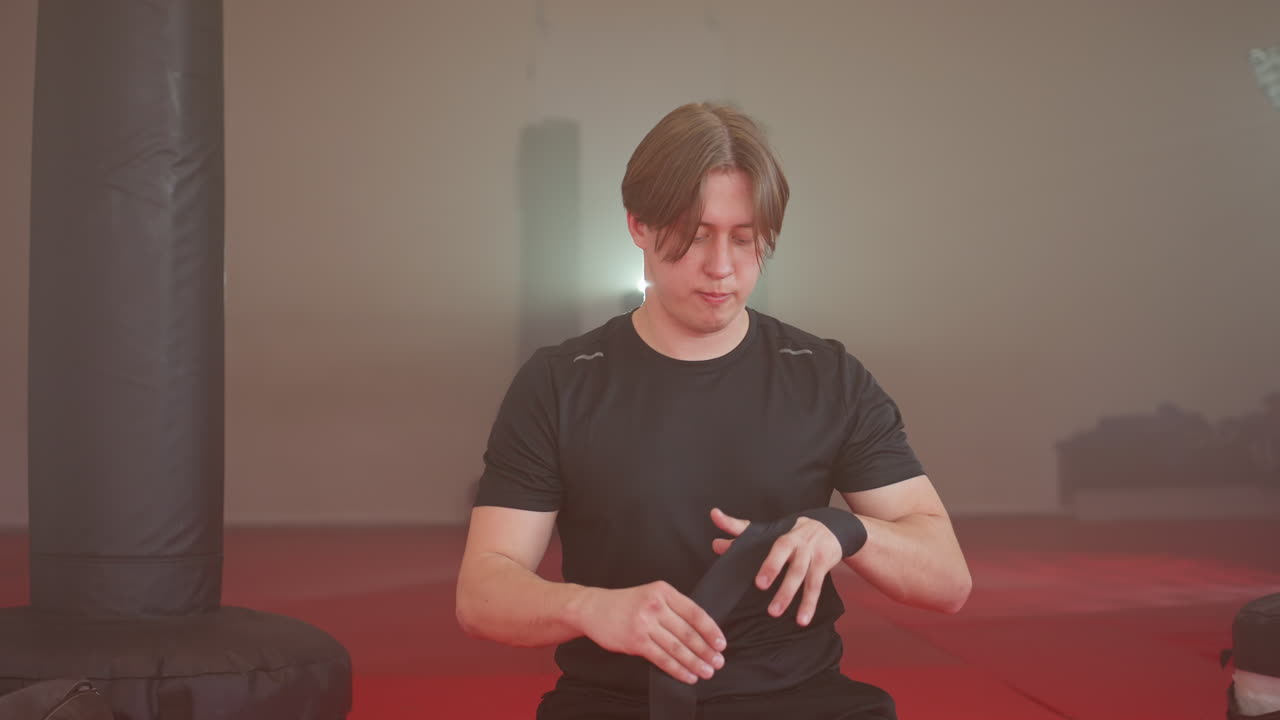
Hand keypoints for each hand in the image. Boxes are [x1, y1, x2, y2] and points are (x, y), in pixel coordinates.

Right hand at [574, 581, 726, 684]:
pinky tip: (687, 676)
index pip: (695, 612)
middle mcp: (655, 605)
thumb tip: (701, 632)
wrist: (593, 608)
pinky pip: (662, 659)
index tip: (721, 644)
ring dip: (695, 662)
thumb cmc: (625, 604)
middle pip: (688, 632)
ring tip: (706, 671)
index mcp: (663, 591)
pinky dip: (677, 669)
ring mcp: (644, 623)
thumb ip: (673, 608)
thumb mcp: (651, 595)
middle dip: (706, 650)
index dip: (711, 630)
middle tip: (718, 662)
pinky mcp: (635, 641)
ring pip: (677, 647)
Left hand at [710, 507, 843, 626]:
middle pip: (787, 560)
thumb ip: (740, 535)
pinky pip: (816, 586)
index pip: (769, 545)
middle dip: (775, 573)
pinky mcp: (823, 564)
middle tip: (760, 588)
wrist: (829, 527)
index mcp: (782, 537)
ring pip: (801, 576)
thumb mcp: (768, 532)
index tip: (758, 580)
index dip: (765, 560)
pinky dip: (809, 604)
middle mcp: (798, 544)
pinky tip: (802, 620)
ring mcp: (812, 554)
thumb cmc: (792, 533)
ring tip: (775, 613)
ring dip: (790, 595)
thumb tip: (715, 544)